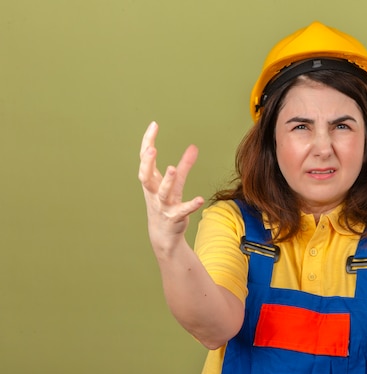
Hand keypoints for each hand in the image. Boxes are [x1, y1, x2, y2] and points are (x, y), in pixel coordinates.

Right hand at [138, 122, 204, 253]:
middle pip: (145, 176)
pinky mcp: (174, 217)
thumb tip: (194, 147)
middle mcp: (153, 192)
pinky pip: (181, 211)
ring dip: (167, 181)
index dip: (148, 142)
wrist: (163, 235)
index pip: (145, 159)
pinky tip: (199, 200)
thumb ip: (185, 165)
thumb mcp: (175, 184)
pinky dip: (190, 206)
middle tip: (152, 149)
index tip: (154, 125)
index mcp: (151, 182)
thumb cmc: (165, 205)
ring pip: (162, 193)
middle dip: (147, 163)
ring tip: (172, 168)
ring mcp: (162, 206)